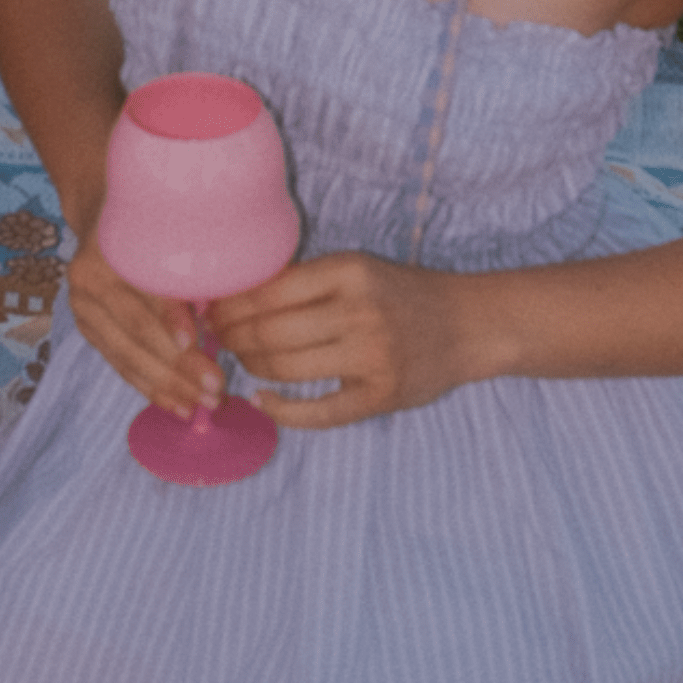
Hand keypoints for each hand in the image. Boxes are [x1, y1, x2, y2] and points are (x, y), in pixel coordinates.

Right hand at [67, 237, 224, 419]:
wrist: (102, 215)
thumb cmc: (155, 222)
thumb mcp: (175, 230)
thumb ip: (196, 262)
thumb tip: (236, 304)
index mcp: (113, 244)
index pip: (144, 286)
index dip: (170, 316)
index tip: (197, 341)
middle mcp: (90, 277)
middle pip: (136, 329)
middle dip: (178, 366)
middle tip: (215, 390)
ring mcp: (83, 306)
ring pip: (127, 354)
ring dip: (167, 385)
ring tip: (202, 406)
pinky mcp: (87, 328)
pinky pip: (120, 363)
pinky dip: (150, 387)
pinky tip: (177, 404)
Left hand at [211, 252, 474, 429]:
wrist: (468, 324)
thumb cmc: (400, 294)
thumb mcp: (357, 270)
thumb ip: (305, 281)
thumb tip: (234, 296)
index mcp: (349, 271)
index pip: (268, 291)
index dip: (230, 306)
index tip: (213, 312)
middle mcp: (359, 311)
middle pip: (269, 333)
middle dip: (232, 339)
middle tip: (219, 340)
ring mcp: (371, 357)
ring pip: (284, 369)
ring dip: (251, 368)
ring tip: (242, 362)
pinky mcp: (379, 396)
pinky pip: (317, 413)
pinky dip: (281, 410)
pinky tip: (264, 400)